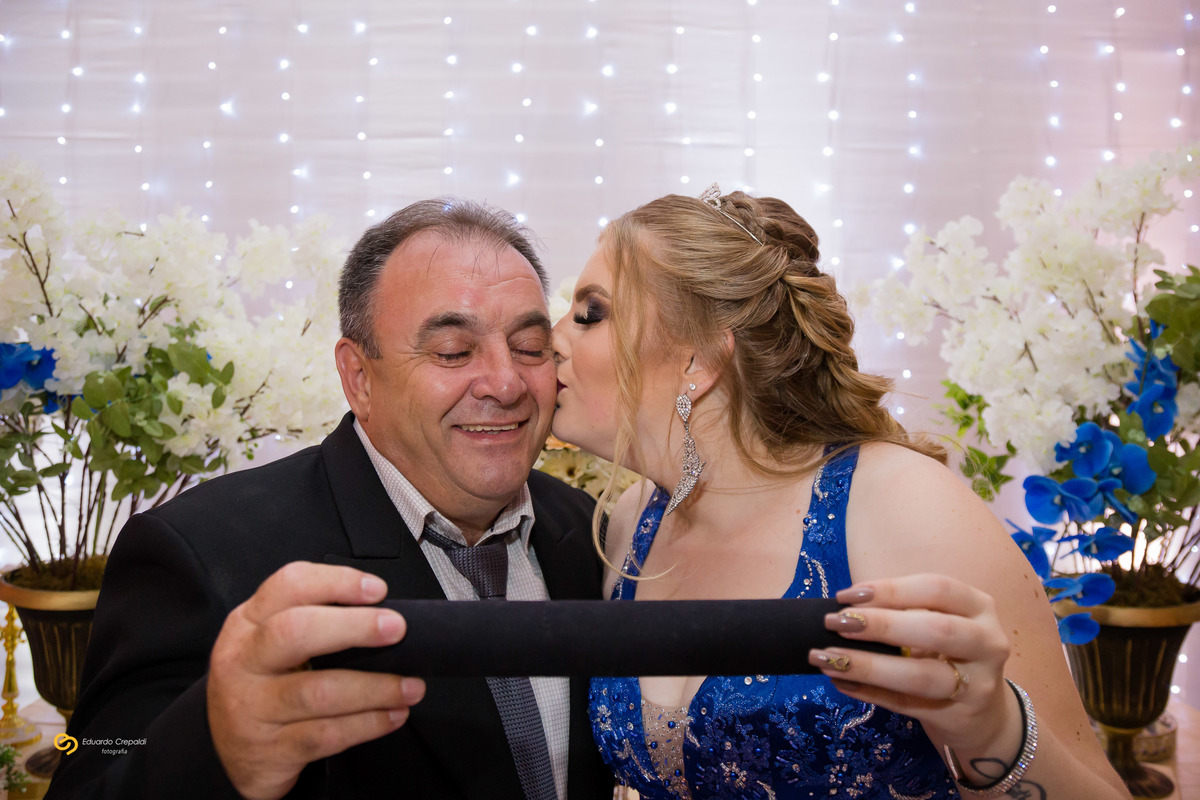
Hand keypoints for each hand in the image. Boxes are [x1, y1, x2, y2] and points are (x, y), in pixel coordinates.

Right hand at [207, 562, 425, 799]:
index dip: (336, 582)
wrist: (224, 747)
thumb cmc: (260, 683)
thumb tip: (380, 613)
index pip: (288, 586)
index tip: (377, 590)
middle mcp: (244, 661)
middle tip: (396, 629)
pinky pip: (327, 734)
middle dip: (354, 627)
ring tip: (409, 686)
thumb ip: (312, 619)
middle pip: (294, 632)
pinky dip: (368, 724)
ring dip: (375, 687)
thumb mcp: (267, 642)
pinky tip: (392, 715)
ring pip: (318, 692)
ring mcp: (253, 708)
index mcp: (247, 623)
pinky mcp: (271, 749)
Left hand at [807, 574, 1019, 758]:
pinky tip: (841, 682)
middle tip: (836, 623)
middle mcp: (987, 643)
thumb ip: (902, 612)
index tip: (846, 596)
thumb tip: (843, 608)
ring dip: (868, 666)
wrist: (982, 713)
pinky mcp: (958, 717)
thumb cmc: (949, 653)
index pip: (936, 589)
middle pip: (936, 630)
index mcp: (978, 607)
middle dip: (881, 625)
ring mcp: (977, 684)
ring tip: (828, 659)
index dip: (890, 589)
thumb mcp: (939, 623)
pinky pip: (905, 704)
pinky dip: (869, 692)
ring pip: (920, 676)